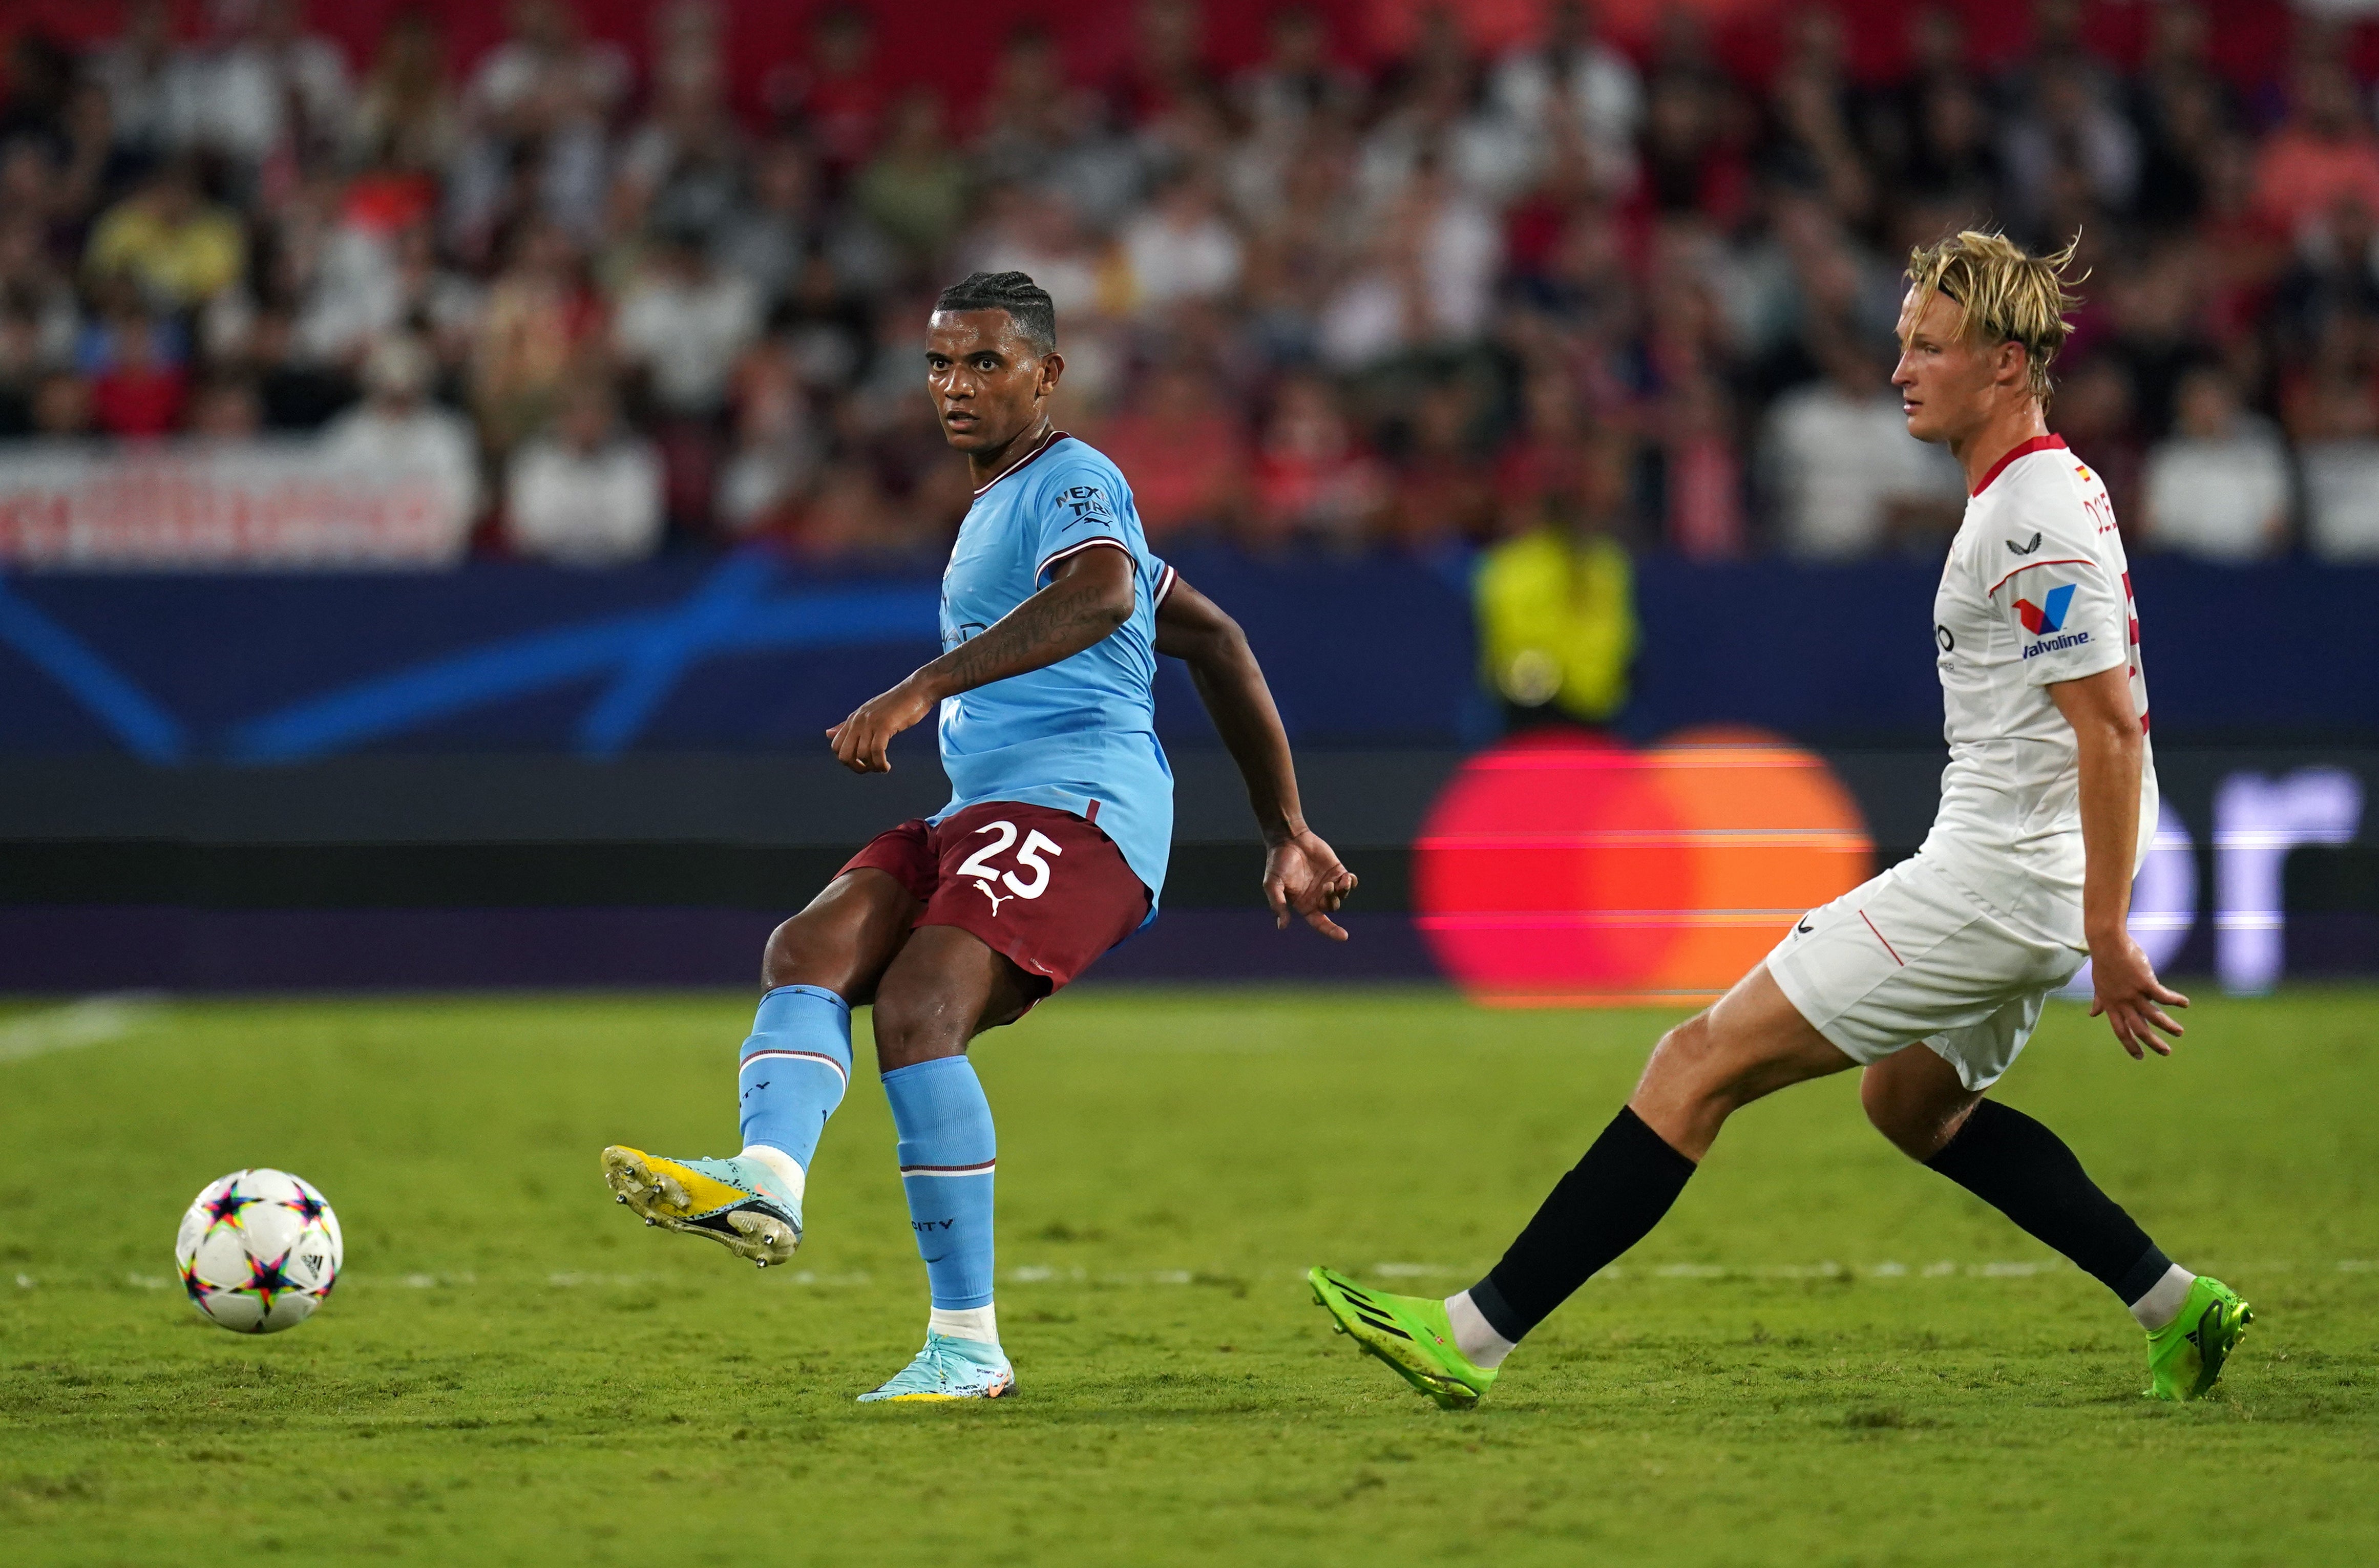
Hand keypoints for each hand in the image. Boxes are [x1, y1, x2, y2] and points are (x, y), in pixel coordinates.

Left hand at [826, 678, 934, 773]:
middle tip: (871, 769)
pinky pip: (877, 751)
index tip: (862, 763)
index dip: (847, 760)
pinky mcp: (884, 725)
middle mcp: (858, 721)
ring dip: (872, 767)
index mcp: (853, 719)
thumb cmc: (896, 704)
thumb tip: (827, 733)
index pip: (836, 746)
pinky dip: (881, 764)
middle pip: (844, 755)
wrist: (917, 690)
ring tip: (883, 767)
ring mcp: (870, 722)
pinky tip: (887, 766)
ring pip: (862, 756)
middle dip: (856, 767)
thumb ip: (848, 725)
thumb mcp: (868, 713)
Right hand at [1264, 827, 1357, 940]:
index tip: (1344, 936)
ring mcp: (1328, 883)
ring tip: (1341, 880)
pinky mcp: (1336, 870)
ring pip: (1342, 895)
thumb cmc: (1277, 862)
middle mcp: (1317, 896)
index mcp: (1304, 904)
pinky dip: (1351, 882)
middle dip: (1333, 900)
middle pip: (1333, 907)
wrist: (1288, 839)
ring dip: (1344, 891)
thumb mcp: (1272, 885)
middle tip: (1326, 886)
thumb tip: (1282, 926)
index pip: (1320, 923)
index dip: (1331, 931)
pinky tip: (1348, 877)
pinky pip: (1349, 882)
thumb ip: (1278, 904)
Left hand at [2086, 930, 2188, 1058]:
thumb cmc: (2104, 963)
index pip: (2120, 1031)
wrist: (2107, 944)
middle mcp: (2122, 1003)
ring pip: (2154, 1017)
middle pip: (2139, 1029)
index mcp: (2111, 1005)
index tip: (2139, 1057)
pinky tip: (2185, 1003)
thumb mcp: (2099, 985)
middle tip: (2166, 1052)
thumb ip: (2100, 1001)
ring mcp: (2133, 994)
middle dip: (2153, 1043)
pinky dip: (2175, 1001)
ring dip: (2168, 1026)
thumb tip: (2092, 1014)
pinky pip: (2164, 997)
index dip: (2130, 1045)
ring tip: (2179, 1032)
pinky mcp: (2145, 983)